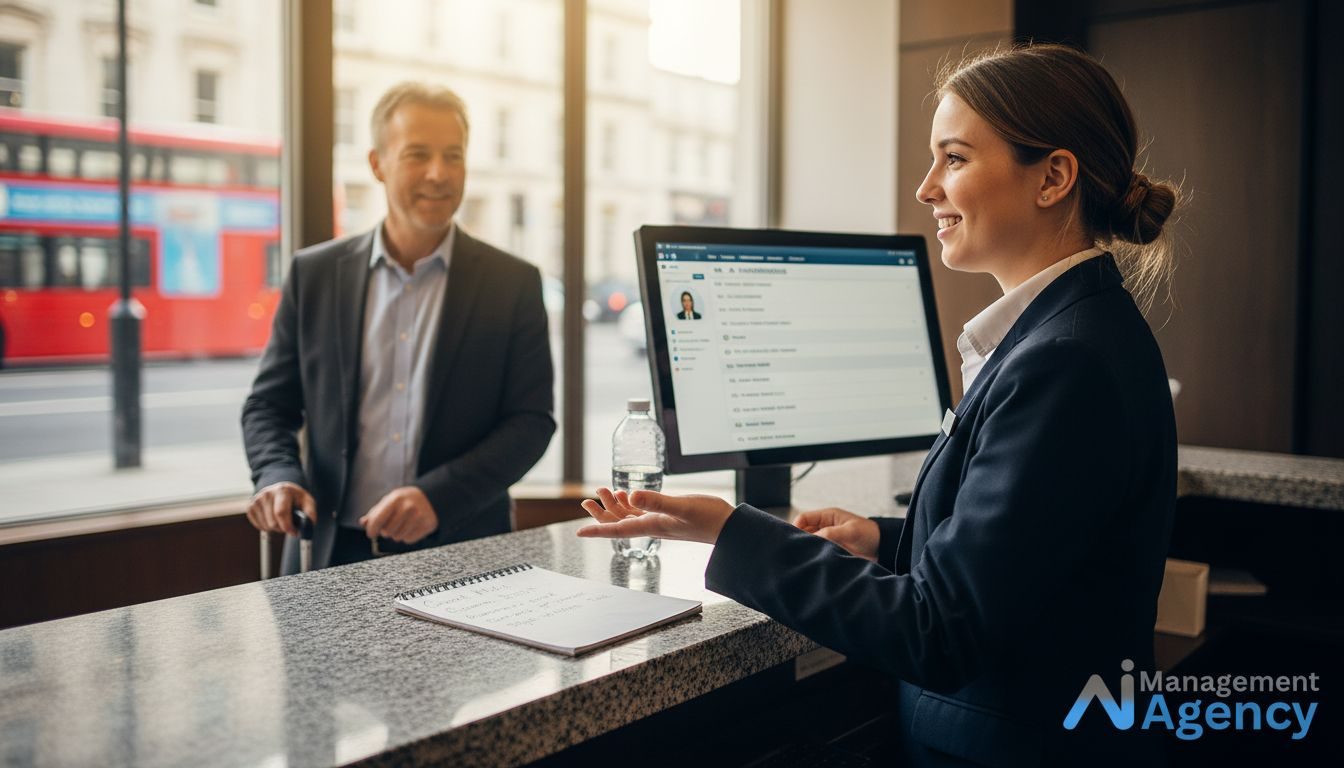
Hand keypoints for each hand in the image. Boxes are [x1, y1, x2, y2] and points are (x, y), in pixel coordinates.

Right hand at [247, 481, 315, 535]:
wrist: (282, 491)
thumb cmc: (296, 499)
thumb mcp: (307, 502)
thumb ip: (310, 513)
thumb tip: (309, 523)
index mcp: (282, 490)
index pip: (281, 512)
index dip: (288, 526)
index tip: (294, 532)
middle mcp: (267, 493)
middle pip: (273, 522)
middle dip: (283, 528)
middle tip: (289, 525)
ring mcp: (257, 499)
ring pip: (266, 526)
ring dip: (275, 528)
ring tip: (281, 519)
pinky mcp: (250, 506)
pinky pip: (258, 526)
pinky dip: (266, 527)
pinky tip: (272, 518)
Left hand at [360, 486, 437, 543]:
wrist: (429, 497)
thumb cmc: (403, 500)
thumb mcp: (389, 501)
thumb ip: (375, 513)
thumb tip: (363, 523)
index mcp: (395, 499)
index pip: (377, 520)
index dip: (371, 530)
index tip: (371, 534)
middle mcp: (408, 507)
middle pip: (387, 532)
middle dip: (386, 531)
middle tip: (391, 524)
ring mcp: (419, 516)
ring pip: (397, 537)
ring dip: (396, 534)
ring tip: (401, 525)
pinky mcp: (427, 524)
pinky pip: (409, 540)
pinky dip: (407, 536)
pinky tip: (411, 527)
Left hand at [577, 488, 734, 544]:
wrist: (728, 527)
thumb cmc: (708, 518)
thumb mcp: (682, 506)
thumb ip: (658, 501)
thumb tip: (633, 495)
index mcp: (652, 525)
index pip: (617, 529)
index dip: (597, 529)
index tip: (579, 532)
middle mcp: (652, 525)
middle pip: (618, 523)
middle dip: (601, 513)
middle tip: (586, 500)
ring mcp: (659, 522)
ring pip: (628, 516)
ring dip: (614, 505)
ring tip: (603, 491)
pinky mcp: (668, 517)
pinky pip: (642, 513)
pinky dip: (631, 504)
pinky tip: (628, 494)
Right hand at [793, 507, 879, 560]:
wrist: (882, 547)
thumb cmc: (869, 534)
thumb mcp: (851, 531)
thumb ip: (832, 533)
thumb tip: (815, 538)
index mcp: (828, 516)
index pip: (804, 518)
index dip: (796, 526)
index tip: (794, 538)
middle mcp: (825, 526)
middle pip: (804, 530)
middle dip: (799, 538)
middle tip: (796, 549)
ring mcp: (828, 538)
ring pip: (809, 542)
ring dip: (807, 547)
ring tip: (804, 556)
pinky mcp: (831, 549)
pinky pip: (817, 551)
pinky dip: (814, 554)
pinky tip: (813, 560)